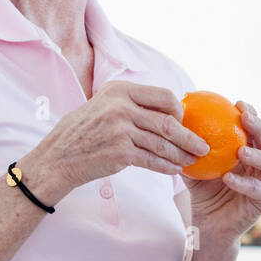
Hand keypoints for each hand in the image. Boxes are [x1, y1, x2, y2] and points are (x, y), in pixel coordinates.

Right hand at [25, 81, 209, 199]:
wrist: (57, 157)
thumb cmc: (83, 132)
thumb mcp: (103, 105)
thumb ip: (131, 104)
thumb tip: (167, 110)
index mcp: (120, 89)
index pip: (164, 96)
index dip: (179, 110)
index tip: (185, 123)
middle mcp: (121, 106)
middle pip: (168, 122)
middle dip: (189, 137)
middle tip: (203, 147)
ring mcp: (120, 129)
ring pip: (163, 143)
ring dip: (181, 155)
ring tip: (192, 161)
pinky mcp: (120, 152)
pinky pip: (152, 160)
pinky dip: (167, 167)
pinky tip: (175, 170)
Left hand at [183, 101, 260, 241]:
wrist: (209, 223)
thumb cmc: (204, 191)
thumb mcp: (195, 165)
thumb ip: (191, 146)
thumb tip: (177, 119)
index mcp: (252, 150)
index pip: (256, 127)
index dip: (252, 113)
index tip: (239, 103)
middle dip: (260, 127)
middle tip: (246, 118)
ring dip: (258, 155)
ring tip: (240, 151)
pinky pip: (258, 189)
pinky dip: (244, 183)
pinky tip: (228, 178)